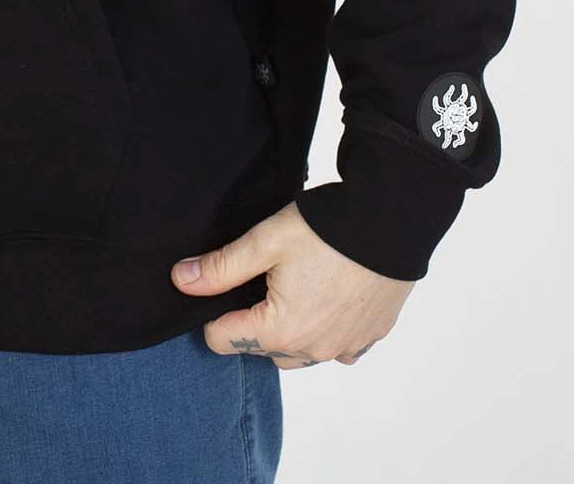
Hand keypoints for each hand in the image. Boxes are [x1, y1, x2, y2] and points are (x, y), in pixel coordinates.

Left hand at [170, 200, 415, 367]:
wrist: (392, 221)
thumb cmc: (327, 229)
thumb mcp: (265, 241)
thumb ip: (221, 267)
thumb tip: (181, 280)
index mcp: (281, 331)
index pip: (222, 340)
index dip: (213, 311)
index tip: (223, 284)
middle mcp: (313, 350)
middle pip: (261, 349)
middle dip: (251, 321)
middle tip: (258, 278)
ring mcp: (345, 346)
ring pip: (299, 352)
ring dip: (288, 330)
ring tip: (290, 286)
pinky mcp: (370, 335)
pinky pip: (337, 347)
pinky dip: (326, 330)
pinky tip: (326, 298)